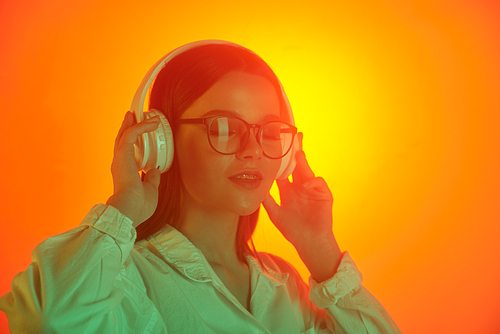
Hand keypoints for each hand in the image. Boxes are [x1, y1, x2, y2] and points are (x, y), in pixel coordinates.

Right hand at [106, 112, 161, 226]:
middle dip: (128, 126)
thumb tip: (155, 170)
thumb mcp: (150, 190)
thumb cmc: (138, 206)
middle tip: (132, 116)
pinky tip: (152, 123)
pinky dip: (141, 127)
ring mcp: (120, 158)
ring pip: (124, 134)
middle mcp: (120, 163)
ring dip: (135, 123)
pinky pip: (131, 134)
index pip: (126, 152)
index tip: (138, 133)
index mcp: (124, 172)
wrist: (130, 210)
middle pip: (122, 139)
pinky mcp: (123, 154)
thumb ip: (152, 179)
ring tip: (141, 114)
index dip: (131, 141)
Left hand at [262, 133, 334, 248]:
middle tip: (292, 138)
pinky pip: (319, 182)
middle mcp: (300, 187)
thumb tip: (255, 187)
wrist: (310, 242)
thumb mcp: (275, 213)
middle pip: (296, 167)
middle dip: (295, 153)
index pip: (283, 171)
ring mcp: (312, 190)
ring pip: (307, 171)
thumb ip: (266, 200)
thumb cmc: (292, 230)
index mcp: (288, 190)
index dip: (279, 161)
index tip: (274, 148)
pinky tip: (306, 184)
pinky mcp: (324, 195)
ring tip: (298, 154)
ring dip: (303, 163)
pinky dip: (313, 181)